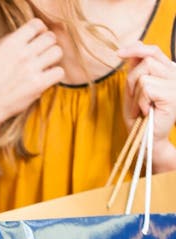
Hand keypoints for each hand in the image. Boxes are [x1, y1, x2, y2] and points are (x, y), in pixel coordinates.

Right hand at [0, 18, 63, 158]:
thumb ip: (6, 41)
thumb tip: (22, 35)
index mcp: (11, 44)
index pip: (36, 25)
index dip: (40, 30)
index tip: (38, 38)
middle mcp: (23, 54)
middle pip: (50, 37)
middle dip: (48, 44)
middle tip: (43, 53)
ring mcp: (32, 70)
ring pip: (57, 52)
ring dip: (53, 58)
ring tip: (46, 66)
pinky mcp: (38, 85)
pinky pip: (59, 72)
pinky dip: (55, 75)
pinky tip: (47, 78)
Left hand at [119, 41, 175, 170]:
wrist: (147, 140)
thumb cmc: (140, 119)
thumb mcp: (133, 91)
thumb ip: (135, 71)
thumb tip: (131, 51)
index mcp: (167, 71)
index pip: (153, 51)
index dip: (136, 49)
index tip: (118, 53)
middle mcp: (174, 74)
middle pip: (146, 61)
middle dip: (132, 81)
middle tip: (136, 101)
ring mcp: (175, 83)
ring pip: (144, 74)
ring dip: (136, 94)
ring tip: (141, 108)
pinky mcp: (172, 93)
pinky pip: (146, 88)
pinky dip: (140, 102)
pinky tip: (146, 112)